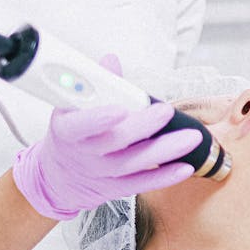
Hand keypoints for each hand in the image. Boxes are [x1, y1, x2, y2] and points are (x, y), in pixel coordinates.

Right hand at [12, 55, 200, 219]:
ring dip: (166, 150)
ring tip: (191, 137)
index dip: (99, 118)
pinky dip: (165, 176)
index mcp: (69, 130)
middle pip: (115, 141)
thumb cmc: (72, 135)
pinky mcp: (116, 188)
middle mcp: (85, 154)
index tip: (120, 109)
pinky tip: (185, 166)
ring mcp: (102, 173)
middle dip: (144, 126)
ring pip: (134, 163)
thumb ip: (95, 85)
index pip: (81, 124)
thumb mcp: (71, 107)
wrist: (58, 176)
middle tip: (167, 111)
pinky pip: (142, 183)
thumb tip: (111, 61)